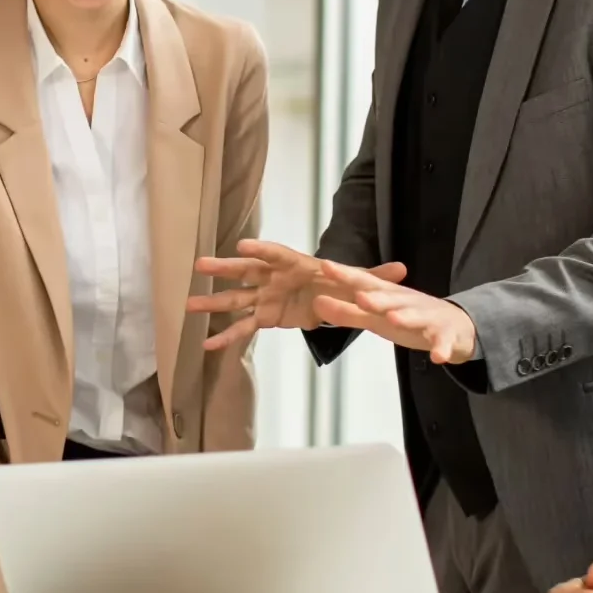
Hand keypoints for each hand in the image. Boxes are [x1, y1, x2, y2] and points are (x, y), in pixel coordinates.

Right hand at [188, 240, 406, 350]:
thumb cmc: (339, 283)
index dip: (262, 250)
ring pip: (236, 299)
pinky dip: (226, 338)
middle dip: (225, 268)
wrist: (329, 298)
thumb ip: (376, 277)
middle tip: (201, 265)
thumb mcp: (360, 282)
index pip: (277, 254)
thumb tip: (403, 269)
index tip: (243, 245)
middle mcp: (274, 277)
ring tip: (189, 305)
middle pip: (247, 271)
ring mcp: (265, 296)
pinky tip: (207, 347)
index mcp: (295, 265)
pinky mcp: (264, 316)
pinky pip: (243, 328)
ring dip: (213, 302)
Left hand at [307, 259, 477, 364]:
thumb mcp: (376, 318)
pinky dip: (442, 348)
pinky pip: (444, 343)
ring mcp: (428, 318)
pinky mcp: (446, 336)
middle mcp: (408, 302)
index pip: (365, 283)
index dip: (346, 275)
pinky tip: (438, 357)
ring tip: (395, 318)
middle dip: (376, 297)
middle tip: (359, 296)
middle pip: (391, 298)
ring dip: (406, 317)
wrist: (457, 326)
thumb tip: (316, 303)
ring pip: (417, 316)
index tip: (325, 266)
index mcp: (389, 296)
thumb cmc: (409, 318)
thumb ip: (347, 312)